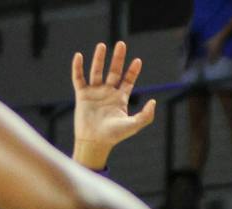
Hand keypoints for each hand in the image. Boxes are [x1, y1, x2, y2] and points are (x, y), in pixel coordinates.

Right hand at [71, 44, 156, 165]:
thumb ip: (146, 115)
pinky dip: (78, 68)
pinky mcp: (82, 95)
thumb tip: (153, 101)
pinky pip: (79, 78)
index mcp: (120, 99)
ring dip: (99, 59)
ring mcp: (94, 93)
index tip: (137, 60)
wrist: (95, 142)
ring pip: (97, 71)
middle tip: (121, 44)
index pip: (128, 81)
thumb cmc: (114, 136)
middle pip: (114, 71)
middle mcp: (108, 93)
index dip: (132, 71)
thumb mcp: (133, 125)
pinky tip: (79, 56)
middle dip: (118, 58)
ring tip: (102, 45)